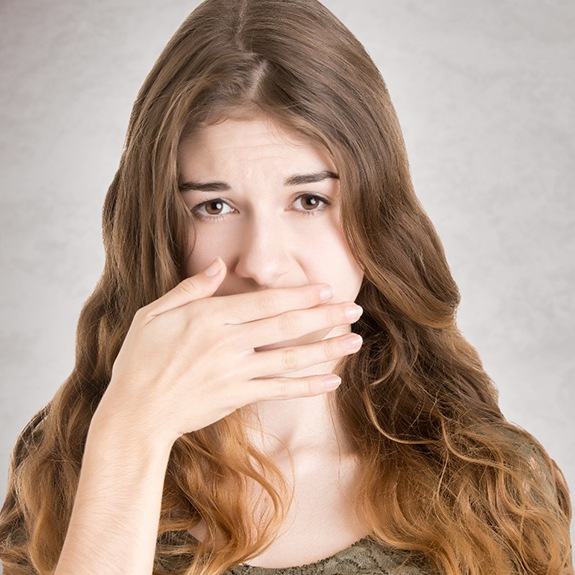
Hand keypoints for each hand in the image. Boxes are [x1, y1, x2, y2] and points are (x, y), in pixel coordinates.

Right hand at [95, 258, 362, 444]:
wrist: (135, 413)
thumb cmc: (140, 359)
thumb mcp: (154, 313)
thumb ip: (192, 288)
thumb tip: (219, 266)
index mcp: (210, 317)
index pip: (265, 302)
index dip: (299, 295)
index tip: (326, 290)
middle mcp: (228, 343)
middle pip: (286, 326)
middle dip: (324, 316)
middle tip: (354, 309)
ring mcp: (236, 372)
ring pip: (290, 358)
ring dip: (325, 349)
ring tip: (355, 341)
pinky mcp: (238, 397)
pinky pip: (279, 390)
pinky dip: (307, 386)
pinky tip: (331, 381)